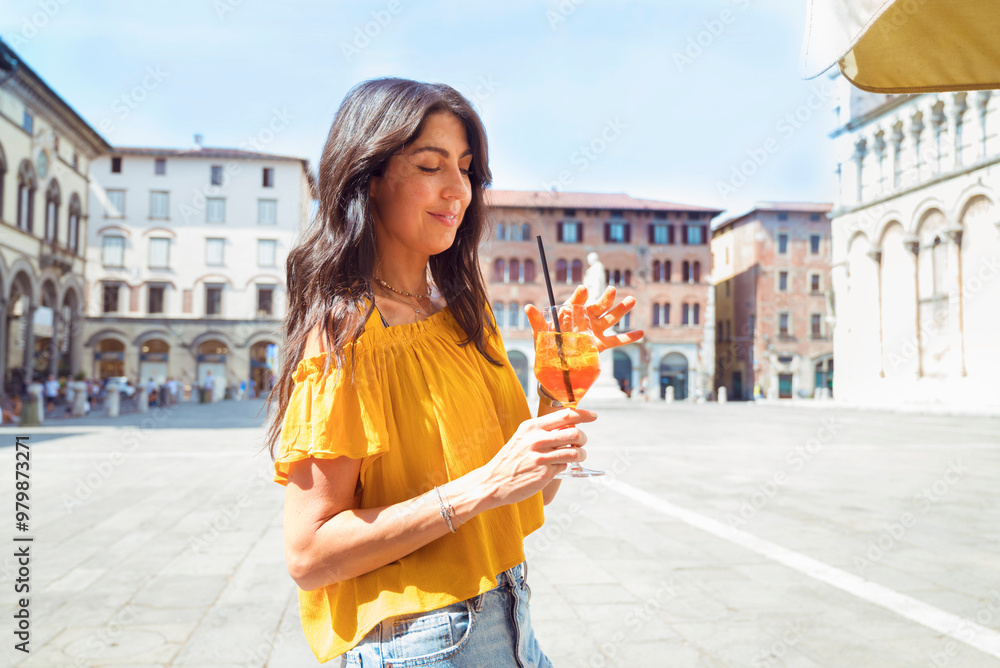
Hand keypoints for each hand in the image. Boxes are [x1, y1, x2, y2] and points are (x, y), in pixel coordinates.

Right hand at [479, 409, 596, 507]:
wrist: (492, 481)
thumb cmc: (510, 459)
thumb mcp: (522, 437)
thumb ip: (543, 431)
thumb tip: (569, 426)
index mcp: (532, 426)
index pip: (565, 415)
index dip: (583, 415)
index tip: (593, 416)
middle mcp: (537, 439)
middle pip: (575, 432)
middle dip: (583, 438)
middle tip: (580, 442)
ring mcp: (541, 457)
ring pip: (575, 451)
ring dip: (581, 454)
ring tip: (577, 456)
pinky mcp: (544, 473)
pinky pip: (565, 466)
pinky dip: (566, 465)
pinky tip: (557, 467)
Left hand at [525, 285, 644, 351]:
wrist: (554, 365)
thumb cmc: (546, 344)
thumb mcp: (540, 332)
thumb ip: (536, 319)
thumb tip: (527, 307)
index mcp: (570, 313)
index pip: (576, 301)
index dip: (579, 296)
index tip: (583, 291)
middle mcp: (584, 319)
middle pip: (597, 306)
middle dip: (605, 298)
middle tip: (612, 289)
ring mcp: (594, 331)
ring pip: (610, 318)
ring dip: (621, 310)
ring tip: (632, 300)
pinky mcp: (600, 344)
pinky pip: (616, 340)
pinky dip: (629, 337)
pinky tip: (641, 332)